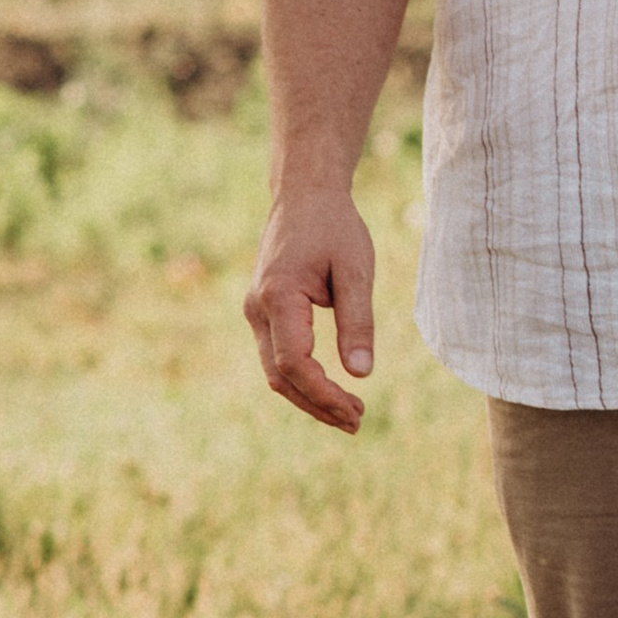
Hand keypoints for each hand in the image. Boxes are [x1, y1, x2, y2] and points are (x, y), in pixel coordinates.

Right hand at [245, 179, 377, 432]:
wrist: (304, 195)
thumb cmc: (334, 227)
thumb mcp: (355, 269)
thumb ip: (358, 320)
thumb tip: (362, 373)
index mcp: (278, 296)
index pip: (295, 363)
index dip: (324, 393)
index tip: (356, 410)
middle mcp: (257, 309)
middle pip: (281, 376)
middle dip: (317, 404)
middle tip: (358, 422)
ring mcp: (256, 312)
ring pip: (276, 371)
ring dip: (310, 397)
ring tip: (349, 414)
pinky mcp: (264, 312)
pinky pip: (278, 356)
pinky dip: (303, 379)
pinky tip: (332, 390)